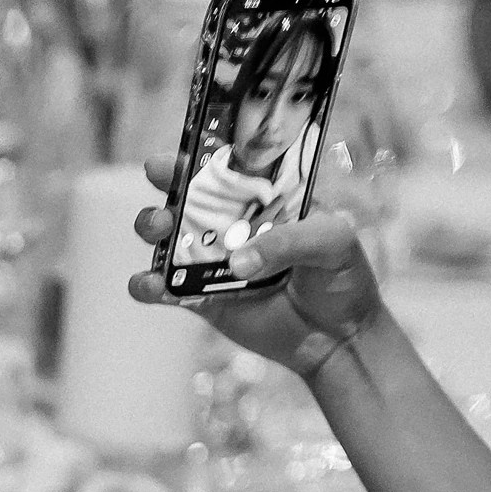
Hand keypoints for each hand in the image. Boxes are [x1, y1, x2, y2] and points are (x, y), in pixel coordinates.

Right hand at [128, 154, 386, 378]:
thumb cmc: (342, 276)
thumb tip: (236, 261)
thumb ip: (288, 241)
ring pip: (168, 236)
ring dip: (152, 227)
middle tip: (166, 190)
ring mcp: (212, 259)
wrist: (340, 338)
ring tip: (158, 231)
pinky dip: (148, 285)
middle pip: (187, 193)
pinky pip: (165, 289)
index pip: (227, 164)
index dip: (199, 153)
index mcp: (263, 195)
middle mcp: (231, 222)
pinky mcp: (201, 298)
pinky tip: (149, 285)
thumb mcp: (332, 241)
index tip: (181, 154)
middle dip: (167, 185)